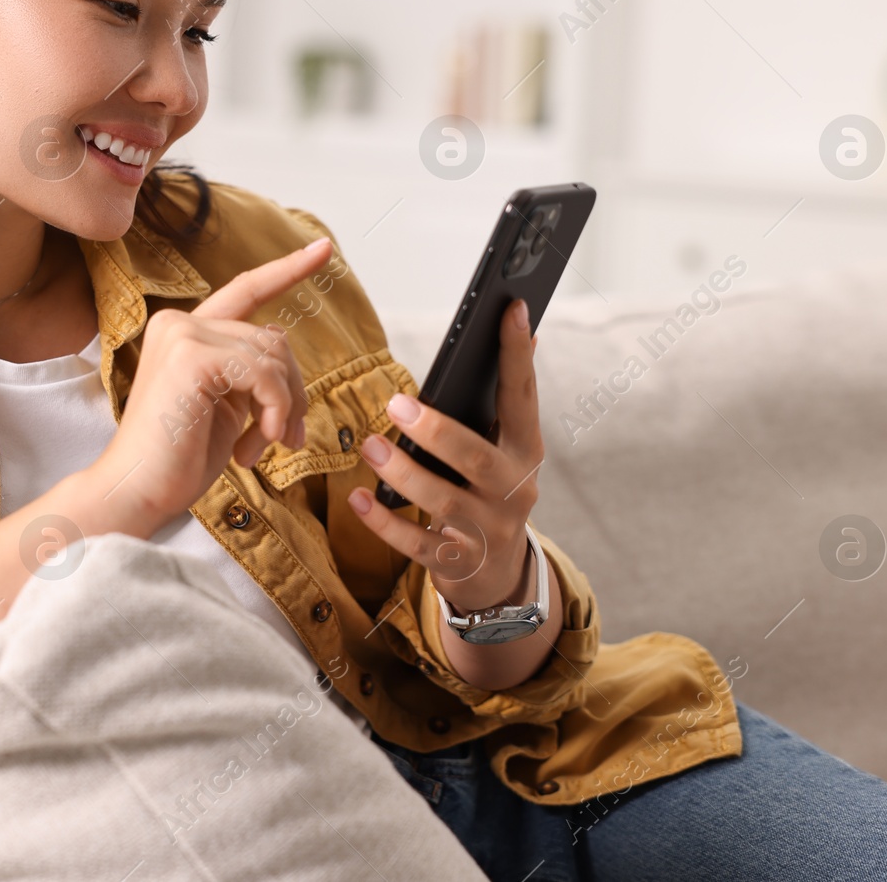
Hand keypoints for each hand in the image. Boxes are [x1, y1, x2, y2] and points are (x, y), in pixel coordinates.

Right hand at [86, 238, 333, 537]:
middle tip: (285, 438)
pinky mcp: (191, 357)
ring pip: (274, 357)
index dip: (287, 270)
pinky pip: (264, 375)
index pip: (246, 289)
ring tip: (262, 446)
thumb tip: (280, 339)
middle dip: (292, 392)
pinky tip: (255, 444)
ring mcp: (183, 335)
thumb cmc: (179, 459)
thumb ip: (247, 368)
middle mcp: (179, 322)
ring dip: (283, 409)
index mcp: (184, 331)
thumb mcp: (226, 405)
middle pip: (273, 339)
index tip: (324, 248)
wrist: (137, 492)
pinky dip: (274, 411)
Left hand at [346, 297, 543, 613]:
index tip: (512, 310)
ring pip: (443, 501)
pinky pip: (416, 543)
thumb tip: (527, 335)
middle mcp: (513, 490)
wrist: (498, 575)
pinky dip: (385, 522)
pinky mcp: (456, 562)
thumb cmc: (491, 492)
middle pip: (477, 460)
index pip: (523, 397)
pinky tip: (359, 498)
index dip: (519, 355)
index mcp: (526, 451)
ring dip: (403, 474)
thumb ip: (508, 403)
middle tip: (397, 404)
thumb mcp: (508, 449)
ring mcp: (487, 530)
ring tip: (371, 445)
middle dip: (437, 432)